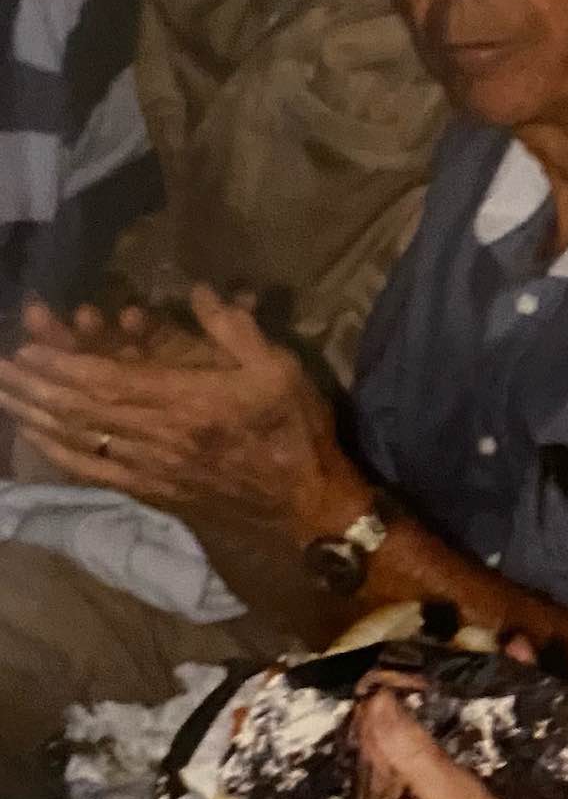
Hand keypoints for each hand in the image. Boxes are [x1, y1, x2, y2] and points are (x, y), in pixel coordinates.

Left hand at [0, 282, 347, 528]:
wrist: (307, 506)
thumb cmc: (296, 432)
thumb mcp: (280, 368)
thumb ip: (236, 328)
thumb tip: (199, 292)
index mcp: (190, 403)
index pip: (110, 383)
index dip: (63, 366)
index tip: (27, 348)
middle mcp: (160, 438)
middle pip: (82, 410)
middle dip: (34, 387)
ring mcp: (152, 469)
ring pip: (80, 440)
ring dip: (35, 416)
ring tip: (3, 395)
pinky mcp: (153, 490)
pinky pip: (94, 470)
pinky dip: (58, 451)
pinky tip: (36, 437)